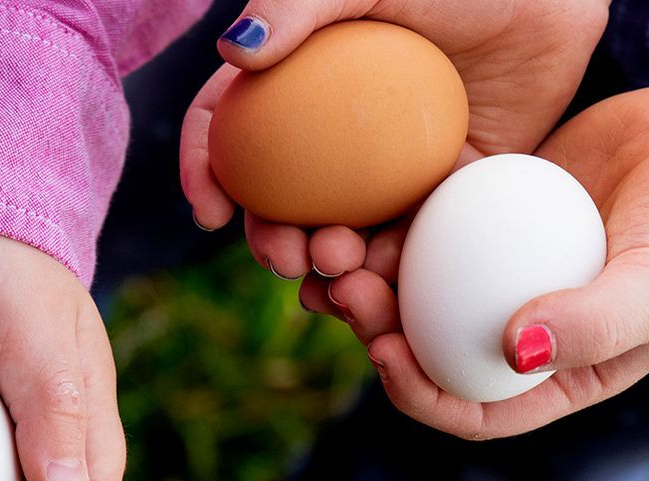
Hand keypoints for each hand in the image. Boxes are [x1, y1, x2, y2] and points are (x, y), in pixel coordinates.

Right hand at [179, 0, 607, 284]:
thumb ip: (300, 6)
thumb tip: (234, 53)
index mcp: (297, 80)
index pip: (229, 127)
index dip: (206, 170)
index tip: (212, 209)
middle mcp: (335, 131)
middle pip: (279, 199)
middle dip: (269, 240)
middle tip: (286, 256)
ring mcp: (389, 167)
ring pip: (340, 231)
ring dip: (326, 265)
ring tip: (338, 267)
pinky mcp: (442, 193)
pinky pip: (407, 242)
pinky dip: (389, 271)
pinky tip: (382, 284)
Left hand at [338, 77, 648, 438]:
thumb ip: (595, 325)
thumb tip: (512, 350)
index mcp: (563, 372)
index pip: (476, 409)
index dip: (419, 395)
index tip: (385, 353)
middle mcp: (528, 326)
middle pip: (434, 346)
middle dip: (378, 331)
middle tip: (349, 290)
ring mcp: (510, 266)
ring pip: (424, 285)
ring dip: (377, 277)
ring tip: (344, 249)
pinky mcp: (501, 208)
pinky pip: (439, 220)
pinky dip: (403, 218)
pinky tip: (373, 198)